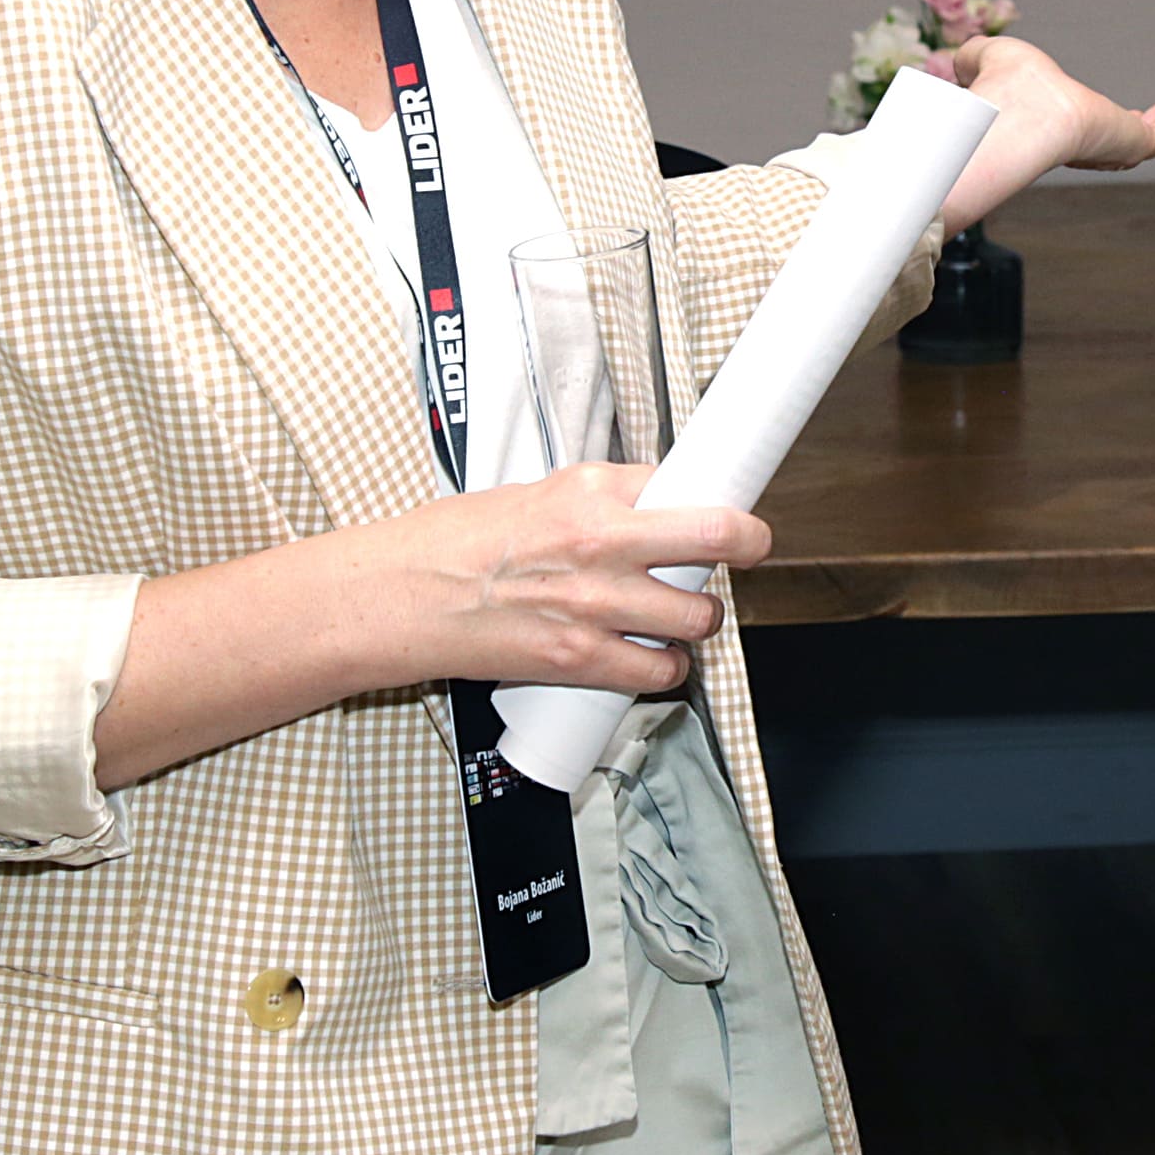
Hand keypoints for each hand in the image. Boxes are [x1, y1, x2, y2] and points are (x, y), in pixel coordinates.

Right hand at [342, 461, 769, 695]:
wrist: (404, 596)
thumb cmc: (455, 542)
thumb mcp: (534, 494)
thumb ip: (599, 502)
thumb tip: (651, 507)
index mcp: (589, 489)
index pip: (684, 483)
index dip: (718, 498)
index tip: (735, 509)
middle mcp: (602, 540)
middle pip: (718, 537)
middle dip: (747, 544)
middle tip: (749, 549)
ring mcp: (596, 604)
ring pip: (699, 615)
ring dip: (702, 619)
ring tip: (686, 617)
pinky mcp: (581, 659)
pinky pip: (659, 670)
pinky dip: (667, 670)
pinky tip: (656, 660)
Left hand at [931, 36, 1154, 232]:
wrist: (1028, 118)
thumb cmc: (1004, 92)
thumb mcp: (988, 58)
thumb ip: (974, 59)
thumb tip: (963, 60)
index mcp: (1048, 123)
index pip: (1067, 127)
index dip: (1079, 119)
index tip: (1089, 112)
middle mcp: (1078, 140)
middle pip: (1108, 138)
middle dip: (1124, 128)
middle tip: (1140, 120)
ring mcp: (1107, 145)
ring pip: (1137, 140)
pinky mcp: (1132, 144)